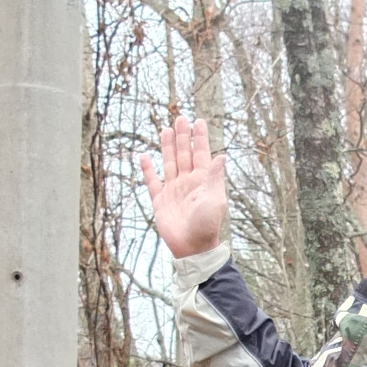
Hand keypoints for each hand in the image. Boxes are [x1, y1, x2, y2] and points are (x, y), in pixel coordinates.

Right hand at [141, 115, 227, 257]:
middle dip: (183, 137)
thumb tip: (222, 156)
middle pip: (184, 154)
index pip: (201, 154)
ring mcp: (174, 191)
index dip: (199, 138)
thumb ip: (215, 177)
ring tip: (166, 130)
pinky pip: (153, 182)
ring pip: (170, 163)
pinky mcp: (160, 201)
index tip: (198, 121)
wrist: (192, 248)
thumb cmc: (207, 226)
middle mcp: (188, 183)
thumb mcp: (215, 200)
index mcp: (203, 181)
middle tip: (181, 118)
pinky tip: (145, 157)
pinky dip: (148, 170)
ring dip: (168, 147)